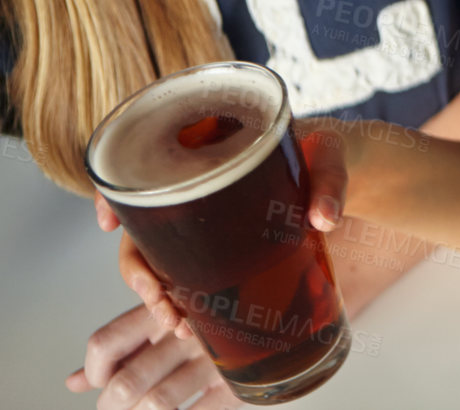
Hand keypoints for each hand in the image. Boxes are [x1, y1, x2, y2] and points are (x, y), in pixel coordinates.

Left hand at [65, 305, 237, 409]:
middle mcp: (188, 331)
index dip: (94, 372)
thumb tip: (73, 383)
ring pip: (157, 404)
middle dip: (111, 407)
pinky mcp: (239, 382)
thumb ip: (121, 351)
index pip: (106, 343)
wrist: (272, 317)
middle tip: (115, 408)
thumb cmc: (207, 324)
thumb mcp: (164, 324)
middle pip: (128, 382)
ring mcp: (216, 358)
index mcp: (164, 309)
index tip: (100, 383)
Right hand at [93, 121, 351, 340]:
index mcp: (212, 144)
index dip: (116, 191)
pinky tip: (188, 322)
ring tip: (176, 324)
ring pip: (159, 253)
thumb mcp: (332, 158)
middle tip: (157, 299)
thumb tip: (324, 218)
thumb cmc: (330, 153)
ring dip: (155, 292)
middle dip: (138, 267)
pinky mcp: (220, 240)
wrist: (343, 173)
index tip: (107, 223)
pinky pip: (185, 267)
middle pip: (144, 222)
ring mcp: (206, 213)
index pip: (145, 162)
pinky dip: (179, 296)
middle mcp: (197, 180)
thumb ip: (331, 183)